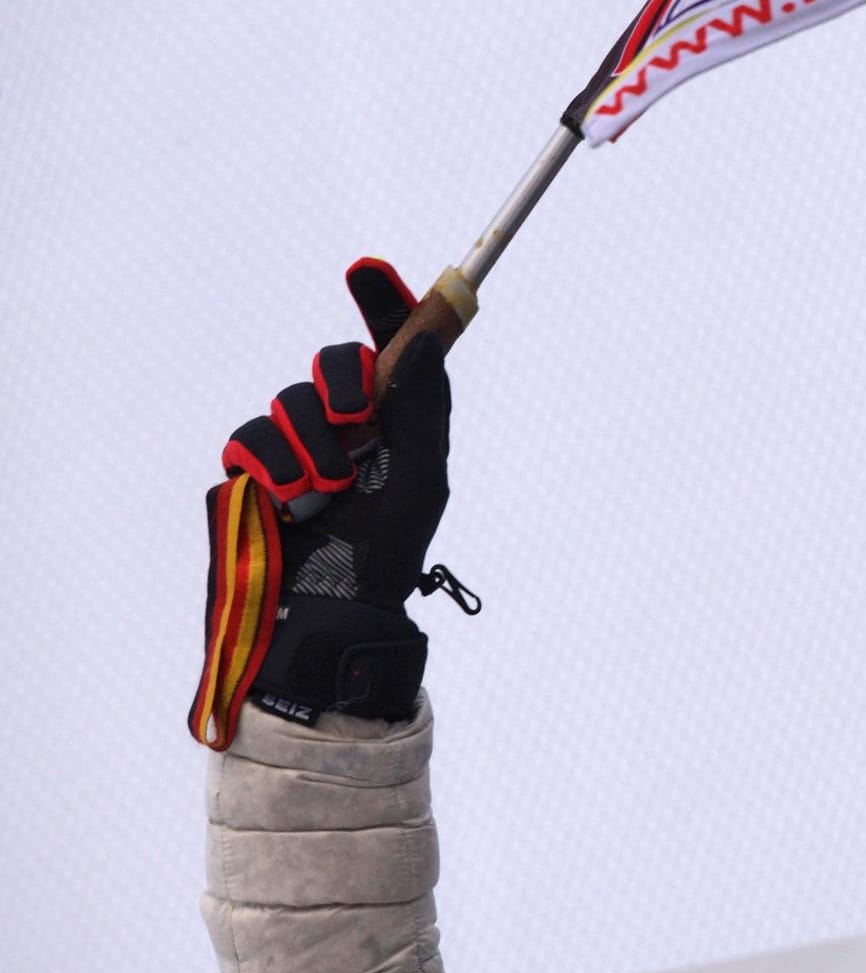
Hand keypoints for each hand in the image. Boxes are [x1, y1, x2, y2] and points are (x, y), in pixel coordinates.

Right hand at [218, 258, 452, 722]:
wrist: (335, 613)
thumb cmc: (389, 552)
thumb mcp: (422, 478)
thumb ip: (422, 410)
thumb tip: (423, 344)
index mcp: (393, 422)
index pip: (387, 349)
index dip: (382, 304)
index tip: (369, 270)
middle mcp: (344, 426)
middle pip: (332, 363)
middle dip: (343, 382)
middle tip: (359, 419)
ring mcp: (294, 447)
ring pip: (289, 401)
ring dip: (312, 441)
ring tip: (328, 490)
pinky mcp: (250, 474)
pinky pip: (248, 440)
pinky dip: (272, 465)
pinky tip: (292, 500)